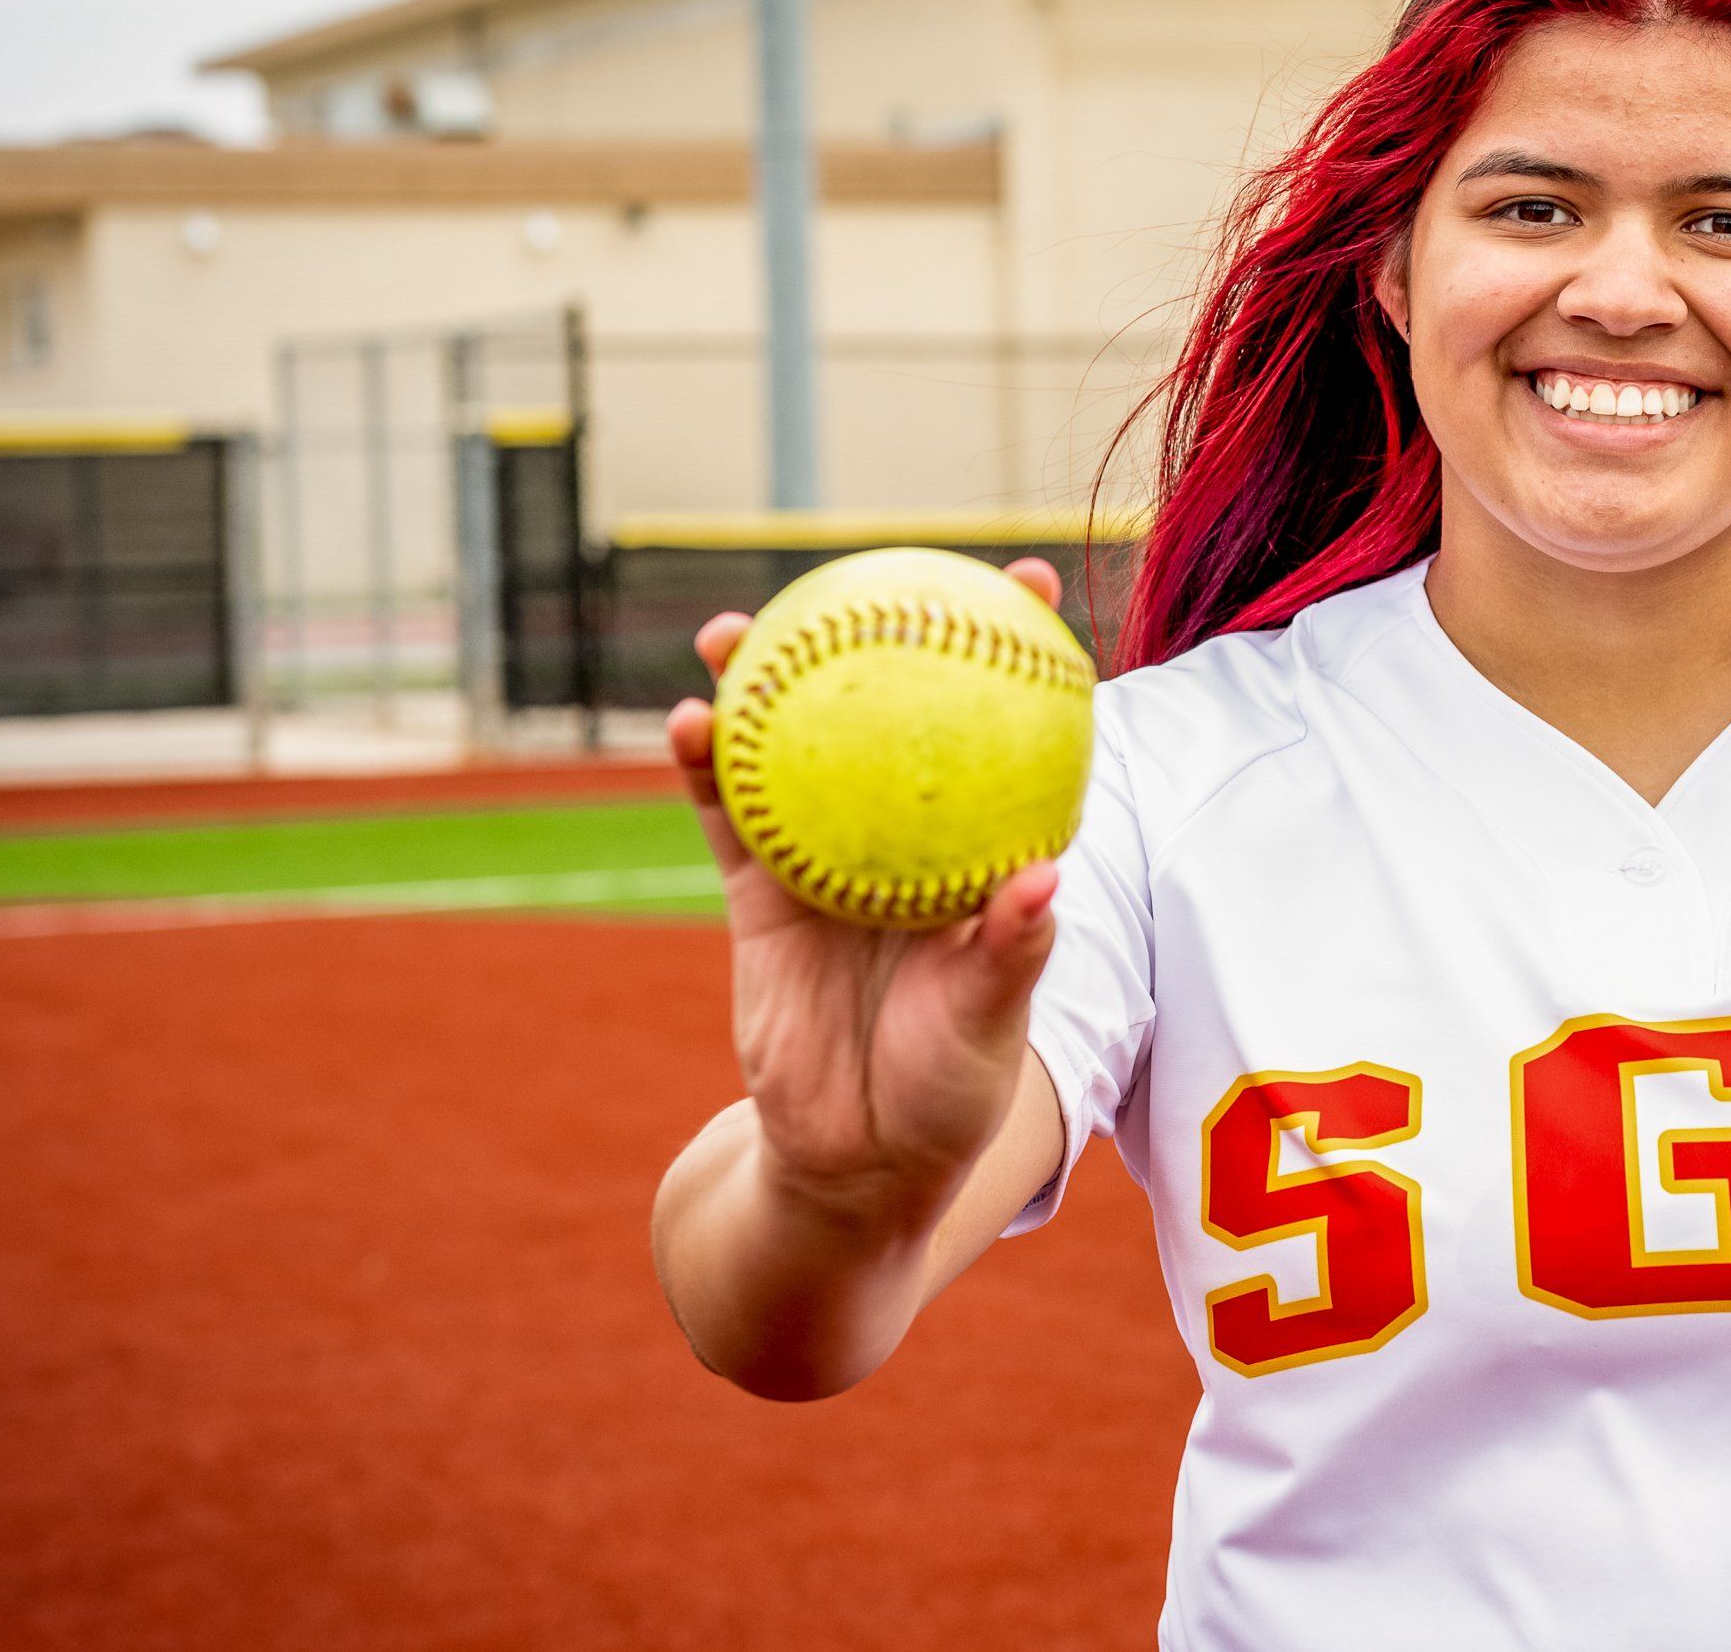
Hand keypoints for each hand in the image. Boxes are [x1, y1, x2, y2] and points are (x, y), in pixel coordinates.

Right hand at [664, 557, 1067, 1217]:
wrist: (853, 1163)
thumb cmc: (946, 1093)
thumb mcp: (987, 1028)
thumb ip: (1008, 953)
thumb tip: (1043, 880)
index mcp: (978, 851)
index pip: (1015, 733)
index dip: (1024, 654)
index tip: (1033, 577)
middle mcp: (906, 838)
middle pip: (893, 714)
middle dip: (874, 636)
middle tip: (868, 567)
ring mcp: (828, 858)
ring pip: (795, 750)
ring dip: (763, 685)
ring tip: (735, 628)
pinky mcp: (759, 895)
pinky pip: (729, 817)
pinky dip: (706, 769)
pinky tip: (687, 722)